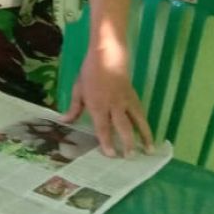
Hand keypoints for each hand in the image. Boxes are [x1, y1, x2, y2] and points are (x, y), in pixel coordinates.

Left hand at [61, 42, 153, 157]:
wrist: (108, 56)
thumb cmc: (89, 73)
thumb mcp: (78, 89)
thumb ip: (73, 108)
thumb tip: (63, 121)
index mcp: (97, 105)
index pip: (102, 127)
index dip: (107, 142)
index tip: (111, 154)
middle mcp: (113, 105)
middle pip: (122, 127)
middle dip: (127, 143)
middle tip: (129, 157)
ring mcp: (126, 101)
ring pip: (137, 121)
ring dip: (144, 137)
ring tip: (149, 151)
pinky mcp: (134, 97)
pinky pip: (141, 114)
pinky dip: (146, 125)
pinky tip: (150, 135)